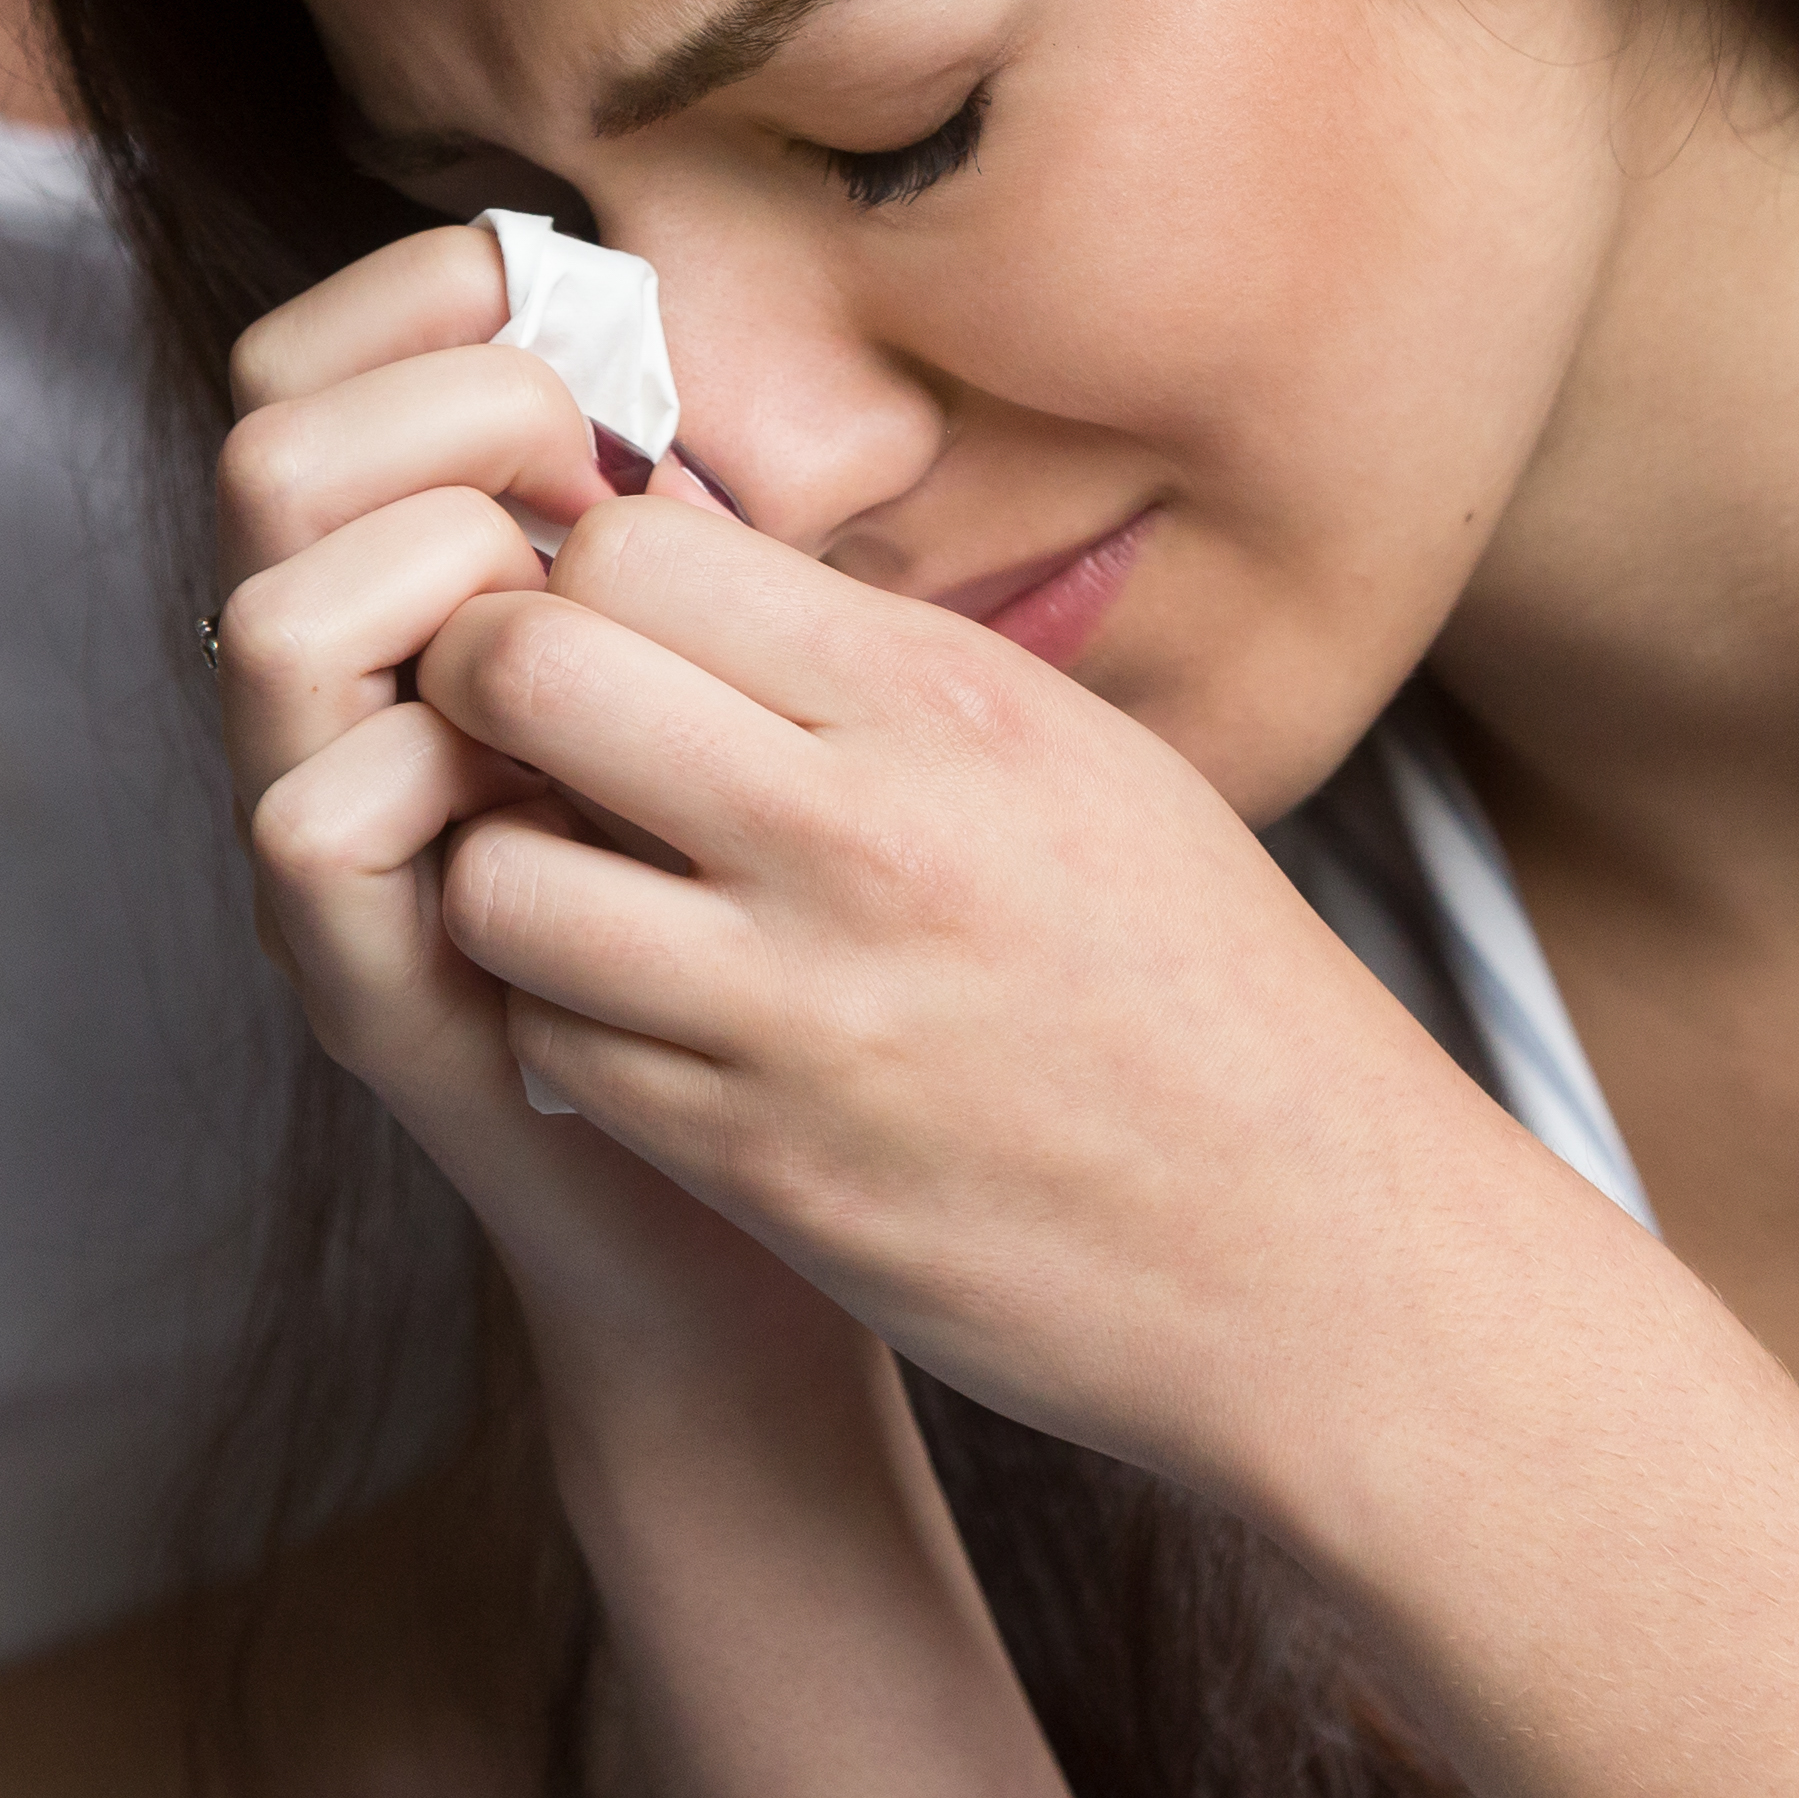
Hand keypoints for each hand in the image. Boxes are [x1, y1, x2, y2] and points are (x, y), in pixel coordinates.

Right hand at [210, 229, 860, 1418]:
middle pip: (268, 456)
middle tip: (601, 477)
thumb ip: (702, 540)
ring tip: (581, 620)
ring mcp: (334, 850)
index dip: (425, 294)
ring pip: (266, 624)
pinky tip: (570, 789)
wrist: (746, 1237)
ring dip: (438, 577)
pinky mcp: (364, 985)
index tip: (584, 304)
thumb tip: (729, 359)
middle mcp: (339, 711)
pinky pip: (316, 832)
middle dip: (444, 413)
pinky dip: (438, 777)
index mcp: (419, 606)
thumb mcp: (746, 697)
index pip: (322, 365)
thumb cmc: (771, 940)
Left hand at [398, 494, 1578, 1496]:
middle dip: (484, 694)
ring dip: (501, 877)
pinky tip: (636, 1020)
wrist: (1315, 1251)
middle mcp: (863, 835)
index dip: (577, 577)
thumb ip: (878, 672)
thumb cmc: (1206, 994)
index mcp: (951, 704)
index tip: (595, 626)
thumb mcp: (1082, 761)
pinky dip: (560, 1022)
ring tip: (574, 890)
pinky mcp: (761, 1166)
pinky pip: (552, 1045)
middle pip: (526, 674)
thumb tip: (682, 581)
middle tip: (523, 742)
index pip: (637, 546)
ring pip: (496, 879)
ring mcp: (801, 1011)